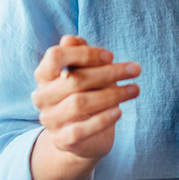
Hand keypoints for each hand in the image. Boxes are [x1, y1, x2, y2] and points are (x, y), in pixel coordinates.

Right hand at [30, 35, 139, 179]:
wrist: (83, 137)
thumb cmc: (87, 94)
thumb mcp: (86, 72)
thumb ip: (79, 54)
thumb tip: (71, 39)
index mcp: (45, 75)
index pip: (55, 56)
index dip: (84, 54)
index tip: (111, 56)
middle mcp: (42, 96)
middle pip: (74, 79)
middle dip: (109, 73)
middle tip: (136, 69)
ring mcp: (50, 119)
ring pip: (80, 103)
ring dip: (112, 94)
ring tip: (135, 90)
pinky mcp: (61, 140)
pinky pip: (81, 130)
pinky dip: (102, 119)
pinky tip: (119, 111)